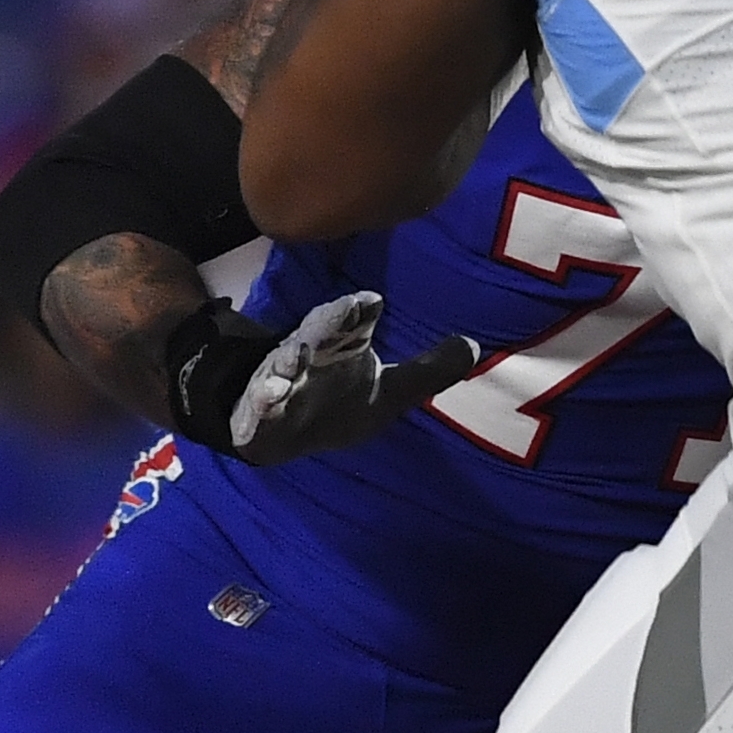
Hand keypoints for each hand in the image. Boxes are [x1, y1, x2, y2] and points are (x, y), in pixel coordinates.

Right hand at [214, 292, 483, 465]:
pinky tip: (267, 397)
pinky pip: (260, 408)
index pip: (349, 325)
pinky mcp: (260, 414)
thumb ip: (427, 371)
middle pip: (315, 338)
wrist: (276, 430)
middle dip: (326, 326)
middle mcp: (307, 358)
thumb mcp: (388, 391)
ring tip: (290, 357)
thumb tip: (472, 347)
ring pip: (282, 369)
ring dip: (286, 363)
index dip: (357, 313)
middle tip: (341, 313)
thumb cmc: (336, 401)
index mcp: (338, 347)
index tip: (371, 301)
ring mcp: (279, 384)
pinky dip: (263, 403)